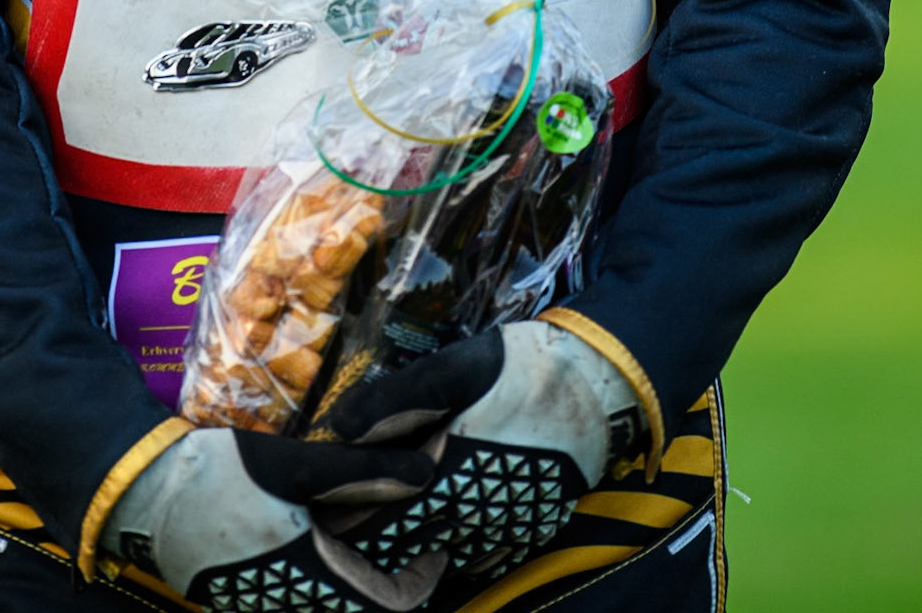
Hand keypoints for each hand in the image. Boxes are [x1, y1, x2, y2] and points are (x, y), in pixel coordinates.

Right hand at [102, 425, 445, 611]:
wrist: (144, 496)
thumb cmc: (217, 477)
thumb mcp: (294, 464)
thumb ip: (361, 471)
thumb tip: (424, 471)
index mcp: (308, 580)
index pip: (388, 605)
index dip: (421, 580)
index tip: (436, 547)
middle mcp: (288, 605)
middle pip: (359, 604)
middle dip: (390, 573)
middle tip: (409, 528)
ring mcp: (264, 605)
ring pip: (330, 600)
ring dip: (357, 572)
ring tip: (371, 523)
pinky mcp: (246, 597)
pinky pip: (301, 593)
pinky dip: (326, 570)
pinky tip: (326, 530)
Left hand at [326, 321, 643, 582]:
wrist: (609, 385)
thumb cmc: (530, 367)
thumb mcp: (461, 367)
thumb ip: (399, 399)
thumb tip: (337, 426)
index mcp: (452, 480)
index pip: (379, 523)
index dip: (342, 523)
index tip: (312, 513)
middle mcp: (477, 520)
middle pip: (405, 546)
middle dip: (368, 537)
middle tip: (331, 522)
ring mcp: (506, 532)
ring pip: (440, 553)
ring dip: (406, 544)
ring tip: (374, 524)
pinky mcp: (528, 530)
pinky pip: (475, 553)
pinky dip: (446, 545)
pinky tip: (430, 528)